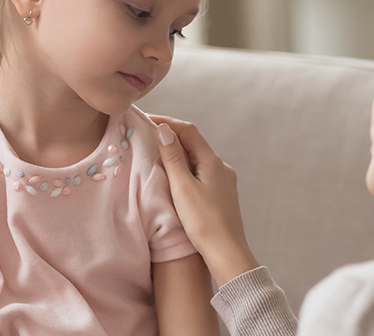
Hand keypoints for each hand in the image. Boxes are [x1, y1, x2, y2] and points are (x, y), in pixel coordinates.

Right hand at [150, 115, 260, 286]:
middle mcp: (221, 167)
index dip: (167, 122)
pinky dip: (186, 168)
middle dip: (171, 136)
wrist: (227, 252)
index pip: (188, 130)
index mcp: (212, 161)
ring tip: (157, 154)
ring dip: (178, 152)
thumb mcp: (182, 187)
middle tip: (147, 135)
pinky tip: (176, 178)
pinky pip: (201, 172)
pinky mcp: (222, 194)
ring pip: (198, 158)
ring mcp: (224, 181)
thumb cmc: (203, 222)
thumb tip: (164, 130)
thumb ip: (173, 158)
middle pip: (194, 142)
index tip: (146, 120)